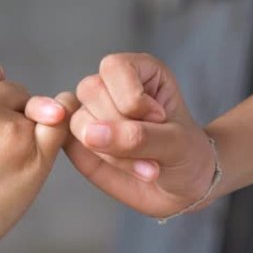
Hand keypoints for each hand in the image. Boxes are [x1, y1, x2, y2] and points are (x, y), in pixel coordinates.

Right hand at [65, 53, 216, 217]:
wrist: (183, 185)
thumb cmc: (186, 154)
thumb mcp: (175, 143)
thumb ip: (136, 137)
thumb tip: (90, 134)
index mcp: (138, 71)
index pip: (114, 67)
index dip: (132, 97)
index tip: (159, 118)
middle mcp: (110, 87)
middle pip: (91, 90)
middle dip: (120, 127)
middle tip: (151, 148)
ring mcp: (92, 113)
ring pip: (78, 120)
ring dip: (111, 150)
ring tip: (144, 166)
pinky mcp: (79, 140)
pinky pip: (66, 141)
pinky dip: (91, 157)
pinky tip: (120, 166)